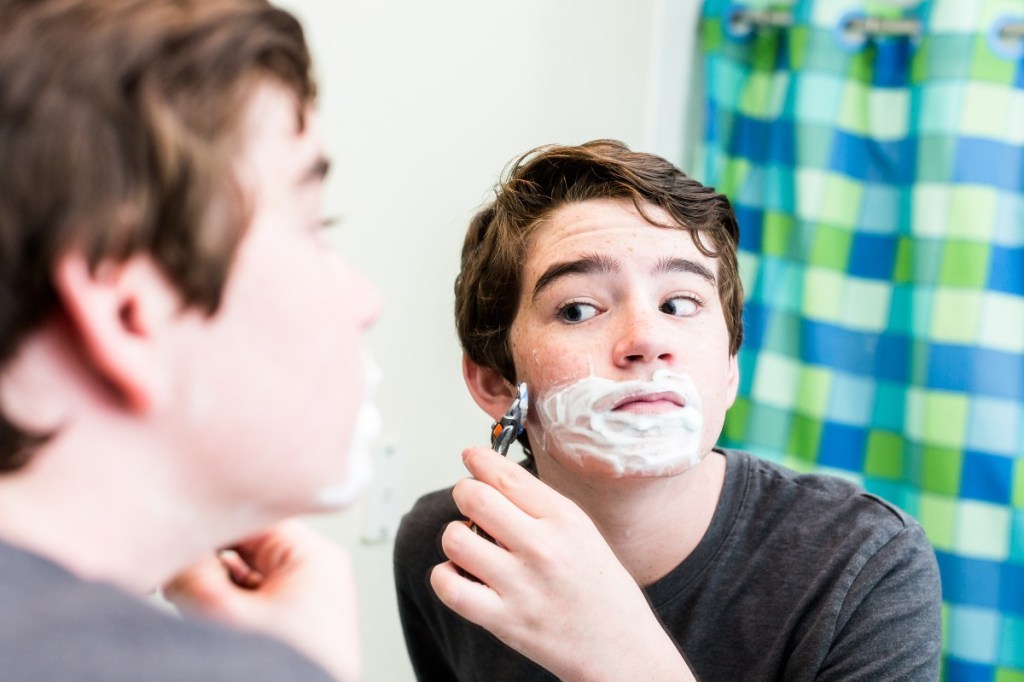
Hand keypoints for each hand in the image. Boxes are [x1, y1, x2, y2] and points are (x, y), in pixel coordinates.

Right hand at [164, 519, 359, 681]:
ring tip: (180, 604)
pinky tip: (198, 624)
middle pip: (244, 546)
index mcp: (315, 559)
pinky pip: (247, 608)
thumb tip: (169, 547)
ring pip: (240, 579)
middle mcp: (315, 577)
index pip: (252, 515)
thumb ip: (191, 572)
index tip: (167, 528)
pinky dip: (219, 612)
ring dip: (206, 589)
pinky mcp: (292, 634)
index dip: (206, 521)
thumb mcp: (223, 616)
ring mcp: (304, 607)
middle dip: (202, 560)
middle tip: (164, 573)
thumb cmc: (289, 675)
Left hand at [430, 447, 694, 681]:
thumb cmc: (601, 591)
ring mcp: (521, 585)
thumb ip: (540, 506)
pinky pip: (450, 587)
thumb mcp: (583, 532)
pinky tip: (461, 574)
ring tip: (470, 543)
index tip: (471, 457)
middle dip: (464, 492)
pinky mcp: (504, 620)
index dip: (480, 460)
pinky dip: (445, 576)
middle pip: (475, 498)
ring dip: (455, 535)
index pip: (507, 476)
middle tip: (470, 501)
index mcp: (565, 520)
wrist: (621, 650)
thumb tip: (491, 478)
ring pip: (456, 539)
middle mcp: (542, 547)